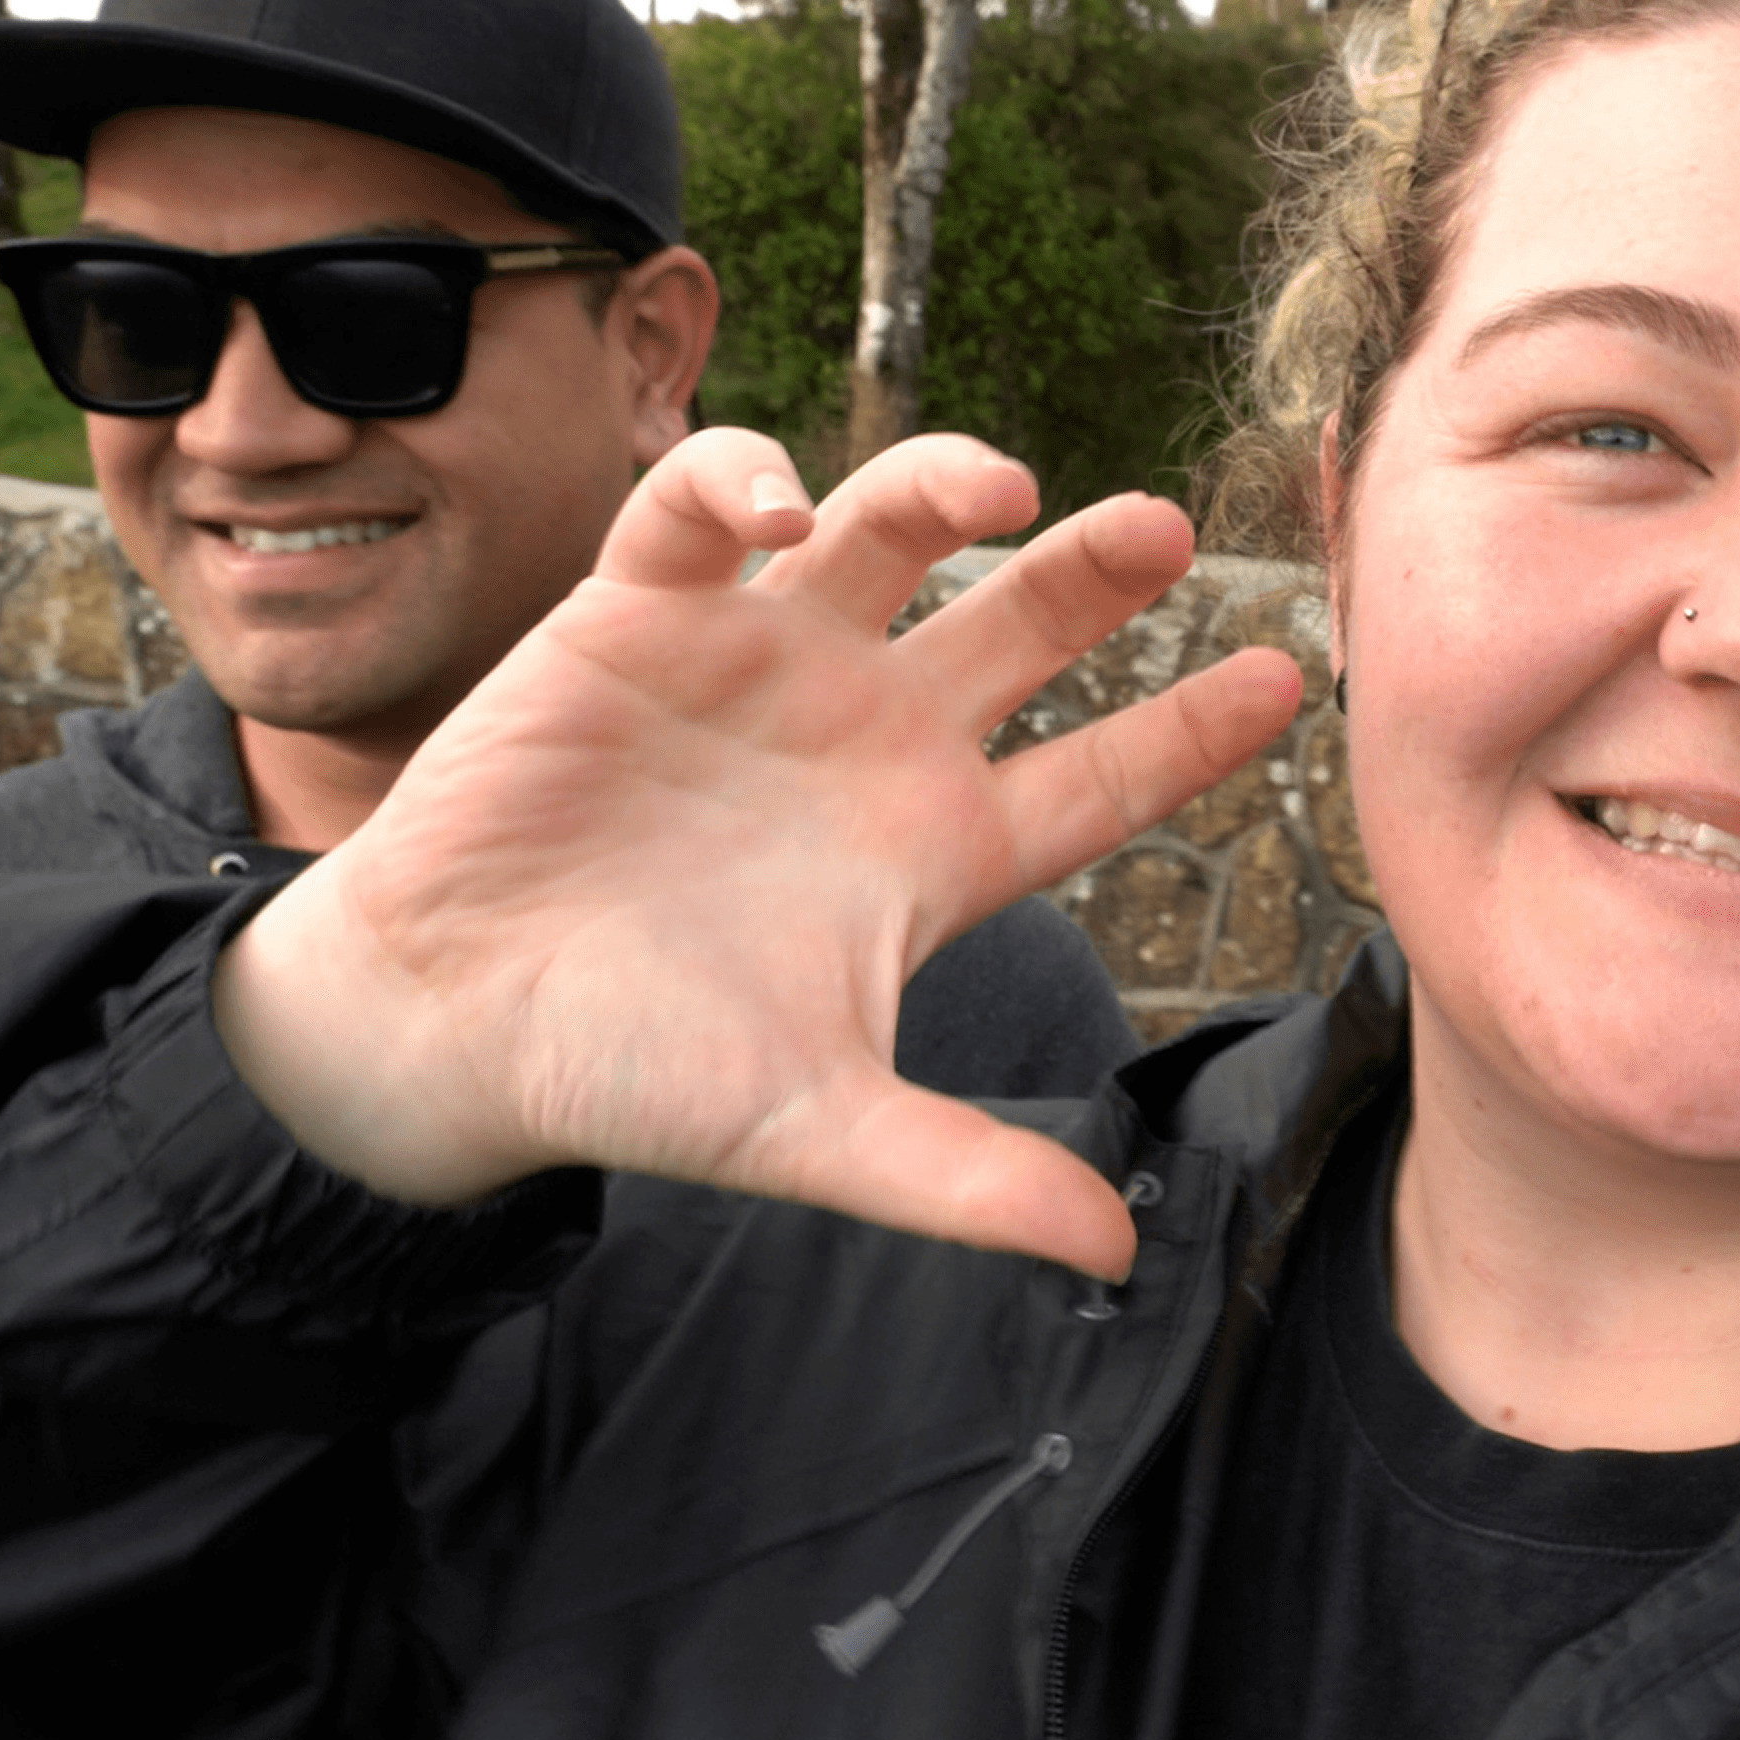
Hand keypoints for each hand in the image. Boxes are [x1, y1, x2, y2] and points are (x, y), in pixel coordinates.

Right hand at [214, 429, 1302, 1279]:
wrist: (449, 1029)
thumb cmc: (639, 1076)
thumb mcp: (819, 1132)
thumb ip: (965, 1181)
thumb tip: (1112, 1255)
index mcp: (935, 847)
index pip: (1098, 778)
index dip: (1189, 728)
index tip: (1291, 676)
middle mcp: (868, 738)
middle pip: (1021, 627)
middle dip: (1096, 571)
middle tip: (1166, 524)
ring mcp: (761, 663)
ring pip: (884, 535)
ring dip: (941, 489)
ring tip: (996, 486)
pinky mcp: (638, 614)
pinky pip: (703, 509)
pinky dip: (746, 483)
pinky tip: (782, 510)